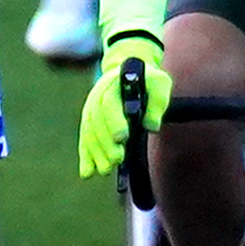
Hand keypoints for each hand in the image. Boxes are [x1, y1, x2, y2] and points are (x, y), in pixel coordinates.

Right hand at [77, 31, 170, 177]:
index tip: (122, 138)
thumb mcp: (159, 84)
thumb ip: (158, 102)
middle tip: (117, 160)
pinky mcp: (88, 122)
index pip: (110, 102)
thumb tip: (151, 126)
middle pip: (97, 121)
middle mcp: (97, 96)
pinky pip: (85, 140)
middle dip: (106, 143)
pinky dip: (85, 157)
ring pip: (89, 132)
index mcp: (114, 84)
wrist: (126, 71)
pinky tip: (88, 173)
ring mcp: (90, 110)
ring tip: (106, 170)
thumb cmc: (147, 81)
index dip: (114, 121)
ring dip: (96, 153)